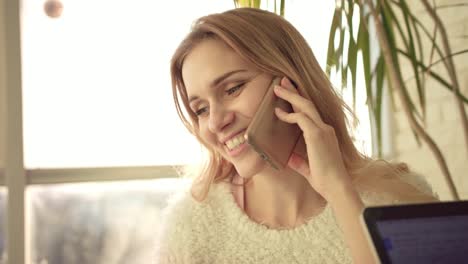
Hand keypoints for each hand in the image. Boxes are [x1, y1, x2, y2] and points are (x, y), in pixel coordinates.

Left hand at [274, 77, 351, 200]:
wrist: (336, 187)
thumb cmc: (325, 180)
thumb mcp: (308, 169)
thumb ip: (299, 161)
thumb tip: (290, 158)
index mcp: (325, 134)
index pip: (310, 113)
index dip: (299, 102)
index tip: (289, 94)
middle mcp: (325, 128)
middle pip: (308, 104)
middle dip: (294, 91)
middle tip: (282, 81)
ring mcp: (322, 130)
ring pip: (305, 106)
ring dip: (290, 96)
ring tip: (277, 88)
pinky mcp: (317, 135)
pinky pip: (301, 119)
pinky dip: (289, 115)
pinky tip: (278, 113)